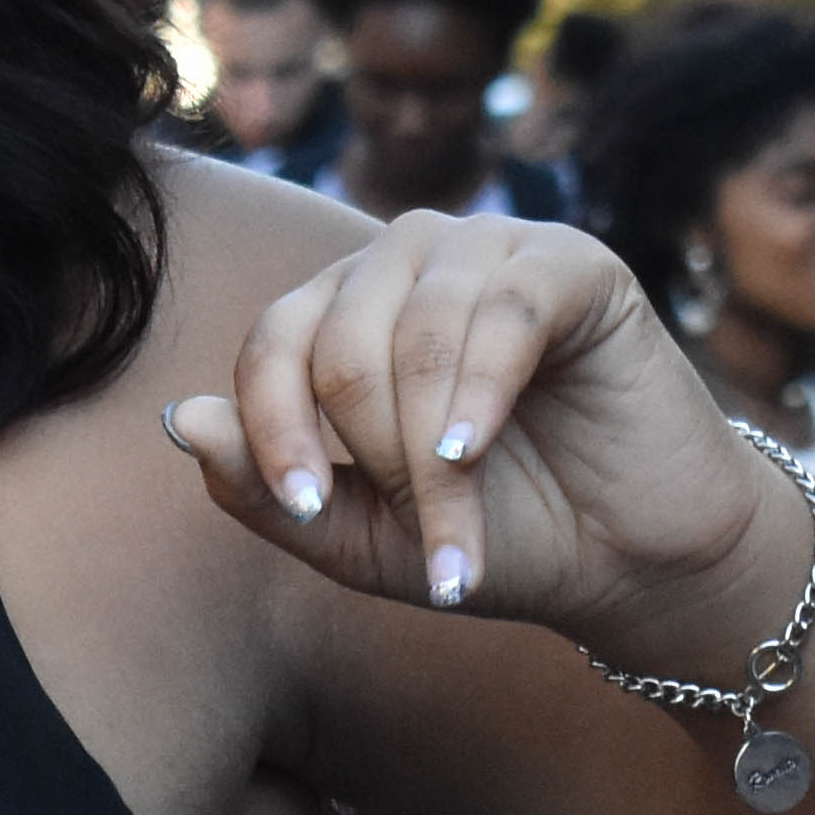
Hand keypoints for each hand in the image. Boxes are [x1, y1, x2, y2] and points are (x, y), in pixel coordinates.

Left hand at [162, 210, 798, 650]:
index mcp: (350, 311)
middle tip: (427, 546)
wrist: (633, 561)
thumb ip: (264, 487)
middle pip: (342, 342)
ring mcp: (493, 253)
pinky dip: (479, 391)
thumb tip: (180, 420)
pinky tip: (475, 453)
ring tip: (462, 534)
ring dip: (431, 452)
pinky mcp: (574, 266)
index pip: (274, 340)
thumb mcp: (361, 536)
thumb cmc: (498, 536)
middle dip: (377, 463)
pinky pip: (501, 310)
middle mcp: (413, 264)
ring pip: (417, 333)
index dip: (272, 426)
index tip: (304, 508)